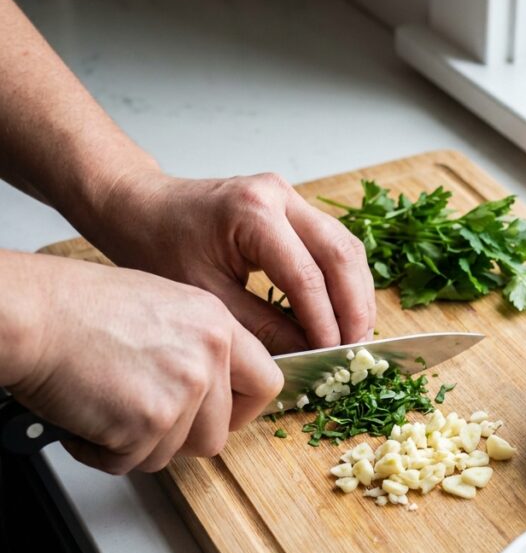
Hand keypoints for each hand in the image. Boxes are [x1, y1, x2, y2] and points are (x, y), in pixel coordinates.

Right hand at [7, 255, 282, 473]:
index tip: (223, 416)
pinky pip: (132, 463)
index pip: (267, 382)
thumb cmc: (76, 307)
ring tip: (105, 409)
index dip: (242, 409)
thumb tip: (212, 388)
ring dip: (137, 445)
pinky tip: (85, 417)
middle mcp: (208, 356)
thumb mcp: (161, 306)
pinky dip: (102, 451)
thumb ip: (196, 346)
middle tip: (141, 419)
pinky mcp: (150, 422)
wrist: (33, 315)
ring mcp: (184, 390)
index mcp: (216, 324)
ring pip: (175, 453)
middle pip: (219, 433)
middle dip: (178, 438)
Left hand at [91, 169, 375, 352]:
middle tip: (356, 348)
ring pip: (345, 246)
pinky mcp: (293, 208)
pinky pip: (333, 244)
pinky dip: (343, 280)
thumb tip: (306, 353)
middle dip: (354, 306)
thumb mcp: (206, 296)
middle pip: (340, 253)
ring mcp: (290, 197)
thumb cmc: (158, 245)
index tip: (331, 356)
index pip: (306, 275)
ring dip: (356, 293)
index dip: (324, 321)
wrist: (141, 208)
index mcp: (253, 211)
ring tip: (356, 335)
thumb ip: (260, 326)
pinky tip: (343, 311)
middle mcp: (280, 196)